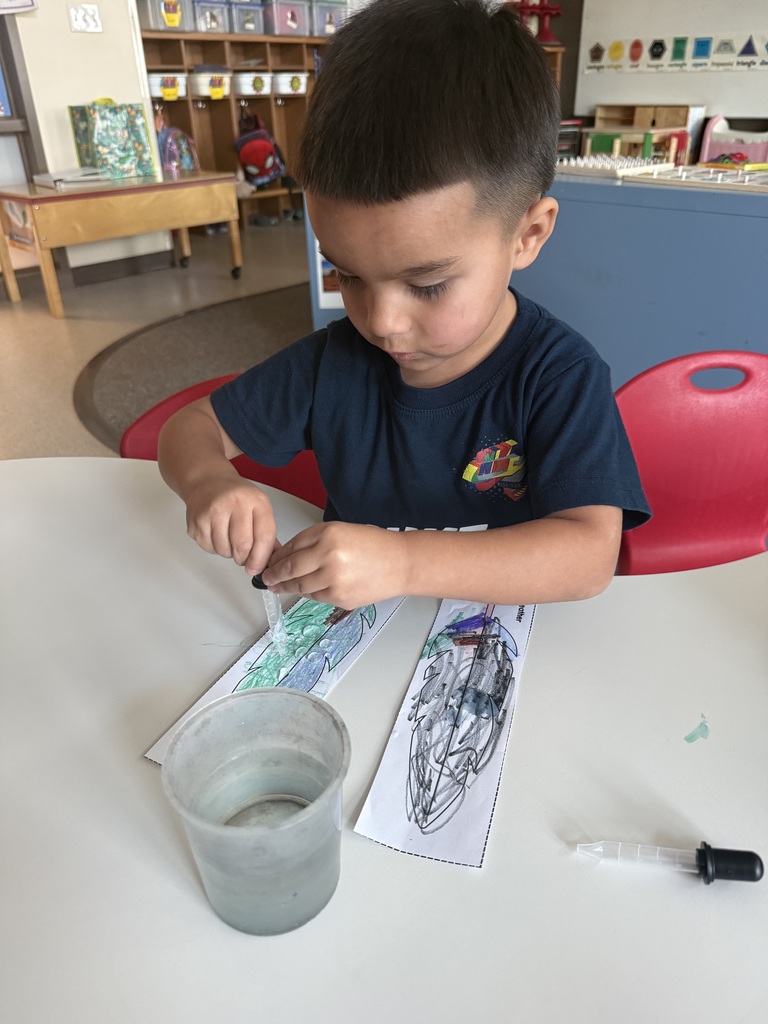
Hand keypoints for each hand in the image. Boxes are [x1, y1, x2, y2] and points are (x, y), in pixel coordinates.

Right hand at [183, 472, 276, 573]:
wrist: (208, 482)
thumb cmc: (237, 496)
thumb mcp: (259, 506)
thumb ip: (267, 532)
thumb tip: (273, 558)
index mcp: (254, 500)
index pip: (263, 536)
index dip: (262, 557)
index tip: (258, 567)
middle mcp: (232, 504)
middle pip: (242, 546)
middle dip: (244, 558)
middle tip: (244, 556)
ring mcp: (210, 513)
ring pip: (224, 550)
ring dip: (229, 553)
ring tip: (229, 538)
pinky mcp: (195, 522)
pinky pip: (208, 548)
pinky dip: (215, 548)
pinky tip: (217, 534)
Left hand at [261, 522, 406, 608]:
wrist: (401, 563)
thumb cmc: (372, 544)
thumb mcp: (339, 530)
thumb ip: (311, 541)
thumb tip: (284, 557)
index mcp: (328, 536)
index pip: (292, 549)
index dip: (276, 558)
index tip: (269, 563)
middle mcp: (329, 558)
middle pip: (291, 570)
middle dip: (274, 576)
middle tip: (266, 579)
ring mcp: (335, 581)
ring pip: (301, 587)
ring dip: (288, 587)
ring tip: (280, 586)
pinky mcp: (341, 599)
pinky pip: (316, 597)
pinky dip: (308, 593)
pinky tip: (307, 589)